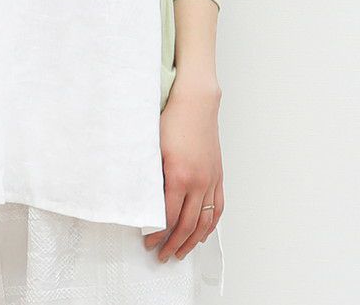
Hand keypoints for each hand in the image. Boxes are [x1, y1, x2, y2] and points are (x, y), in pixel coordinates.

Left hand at [143, 79, 223, 261]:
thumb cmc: (172, 121)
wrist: (195, 104)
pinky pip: (218, 207)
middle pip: (187, 224)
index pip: (169, 216)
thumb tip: (142, 198)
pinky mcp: (217, 175)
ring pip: (205, 221)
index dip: (158, 233)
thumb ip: (150, 176)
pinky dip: (210, 225)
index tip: (148, 240)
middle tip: (162, 254)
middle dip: (173, 243)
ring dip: (192, 240)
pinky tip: (202, 233)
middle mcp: (198, 182)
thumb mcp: (154, 148)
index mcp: (179, 176)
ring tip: (181, 252)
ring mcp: (211, 179)